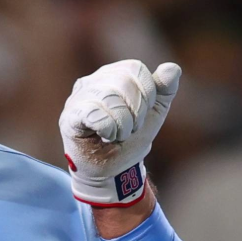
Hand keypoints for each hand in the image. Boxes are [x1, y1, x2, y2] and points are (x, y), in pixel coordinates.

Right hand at [60, 60, 180, 205]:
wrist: (114, 172)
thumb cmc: (131, 140)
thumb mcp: (153, 113)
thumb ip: (164, 90)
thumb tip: (172, 68)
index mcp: (114, 74)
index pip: (135, 68)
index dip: (147, 93)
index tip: (143, 115)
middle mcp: (93, 81)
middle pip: (123, 81)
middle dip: (136, 112)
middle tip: (130, 129)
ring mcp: (78, 98)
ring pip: (109, 97)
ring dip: (123, 124)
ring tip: (118, 135)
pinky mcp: (69, 118)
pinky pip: (93, 114)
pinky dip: (108, 128)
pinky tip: (106, 136)